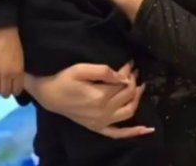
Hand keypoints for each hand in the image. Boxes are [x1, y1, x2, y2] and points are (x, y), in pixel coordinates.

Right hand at [0, 27, 23, 97]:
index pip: (16, 90)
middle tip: (5, 90)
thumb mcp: (21, 60)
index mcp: (17, 72)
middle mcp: (5, 74)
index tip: (14, 90)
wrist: (3, 34)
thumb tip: (16, 84)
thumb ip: (18, 73)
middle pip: (4, 92)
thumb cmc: (16, 46)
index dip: (15, 91)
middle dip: (5, 93)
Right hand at [26, 62, 152, 138]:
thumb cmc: (64, 79)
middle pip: (128, 95)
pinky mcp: (97, 128)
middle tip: (133, 71)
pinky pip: (118, 133)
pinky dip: (133, 132)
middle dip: (133, 81)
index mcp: (100, 97)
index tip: (129, 63)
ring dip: (137, 99)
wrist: (48, 95)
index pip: (123, 83)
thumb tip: (123, 75)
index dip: (128, 72)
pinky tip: (147, 129)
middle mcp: (103, 112)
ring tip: (139, 86)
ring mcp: (101, 122)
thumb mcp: (81, 69)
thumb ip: (104, 71)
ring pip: (129, 112)